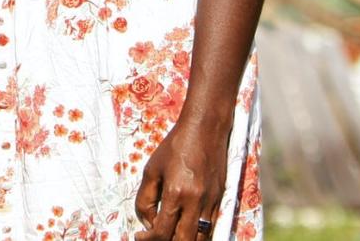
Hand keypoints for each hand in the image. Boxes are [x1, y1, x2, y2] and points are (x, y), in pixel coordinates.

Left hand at [133, 118, 228, 240]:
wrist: (205, 130)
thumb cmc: (175, 147)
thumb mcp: (152, 168)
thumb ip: (146, 198)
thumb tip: (147, 223)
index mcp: (176, 192)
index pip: (162, 231)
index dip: (148, 239)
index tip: (139, 236)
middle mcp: (196, 202)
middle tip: (153, 237)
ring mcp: (211, 203)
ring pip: (200, 239)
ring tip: (169, 235)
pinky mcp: (221, 201)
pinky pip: (210, 229)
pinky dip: (197, 235)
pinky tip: (184, 228)